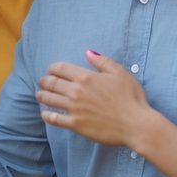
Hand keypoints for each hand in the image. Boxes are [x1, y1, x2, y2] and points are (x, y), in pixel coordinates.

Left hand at [37, 50, 154, 147]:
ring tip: (39, 95)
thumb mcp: (121, 73)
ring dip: (41, 96)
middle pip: (51, 83)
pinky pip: (55, 119)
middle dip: (44, 81)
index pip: (60, 68)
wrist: (137, 125)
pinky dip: (47, 116)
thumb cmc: (132, 98)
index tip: (51, 71)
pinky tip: (45, 114)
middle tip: (42, 82)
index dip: (52, 68)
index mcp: (86, 77)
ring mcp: (75, 109)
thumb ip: (102, 61)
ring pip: (49, 99)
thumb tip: (88, 52)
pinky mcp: (76, 125)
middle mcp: (77, 91)